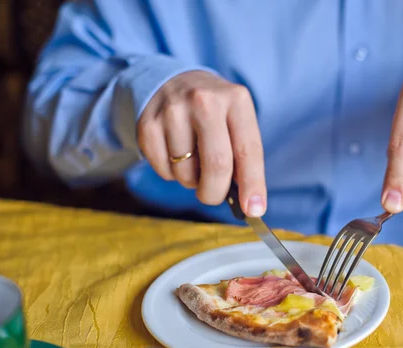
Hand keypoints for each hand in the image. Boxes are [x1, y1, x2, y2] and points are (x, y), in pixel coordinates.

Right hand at [138, 70, 265, 216]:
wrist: (173, 82)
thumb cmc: (214, 113)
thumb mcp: (236, 121)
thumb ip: (244, 158)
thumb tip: (250, 205)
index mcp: (236, 100)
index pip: (248, 150)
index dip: (253, 184)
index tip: (254, 210)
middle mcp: (205, 101)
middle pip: (217, 165)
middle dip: (216, 192)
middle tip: (214, 195)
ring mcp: (173, 110)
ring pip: (186, 173)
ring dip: (192, 182)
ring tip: (193, 162)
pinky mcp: (148, 124)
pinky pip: (163, 170)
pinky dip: (171, 174)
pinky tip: (175, 154)